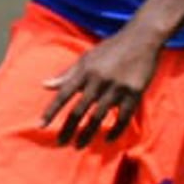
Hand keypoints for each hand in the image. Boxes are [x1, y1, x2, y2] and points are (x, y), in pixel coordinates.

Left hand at [40, 27, 163, 146]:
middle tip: (60, 143)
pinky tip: (107, 139)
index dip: (51, 111)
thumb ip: (67, 73)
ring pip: (98, 117)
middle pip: (79, 110)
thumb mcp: (87, 57)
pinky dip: (115, 130)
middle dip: (68, 129)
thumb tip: (45, 85)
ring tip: (79, 145)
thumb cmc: (112, 48)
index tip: (40, 126)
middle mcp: (99, 80)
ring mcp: (117, 88)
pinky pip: (123, 117)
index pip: (64, 94)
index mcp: (85, 71)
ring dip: (87, 134)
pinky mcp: (134, 92)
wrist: (142, 38)